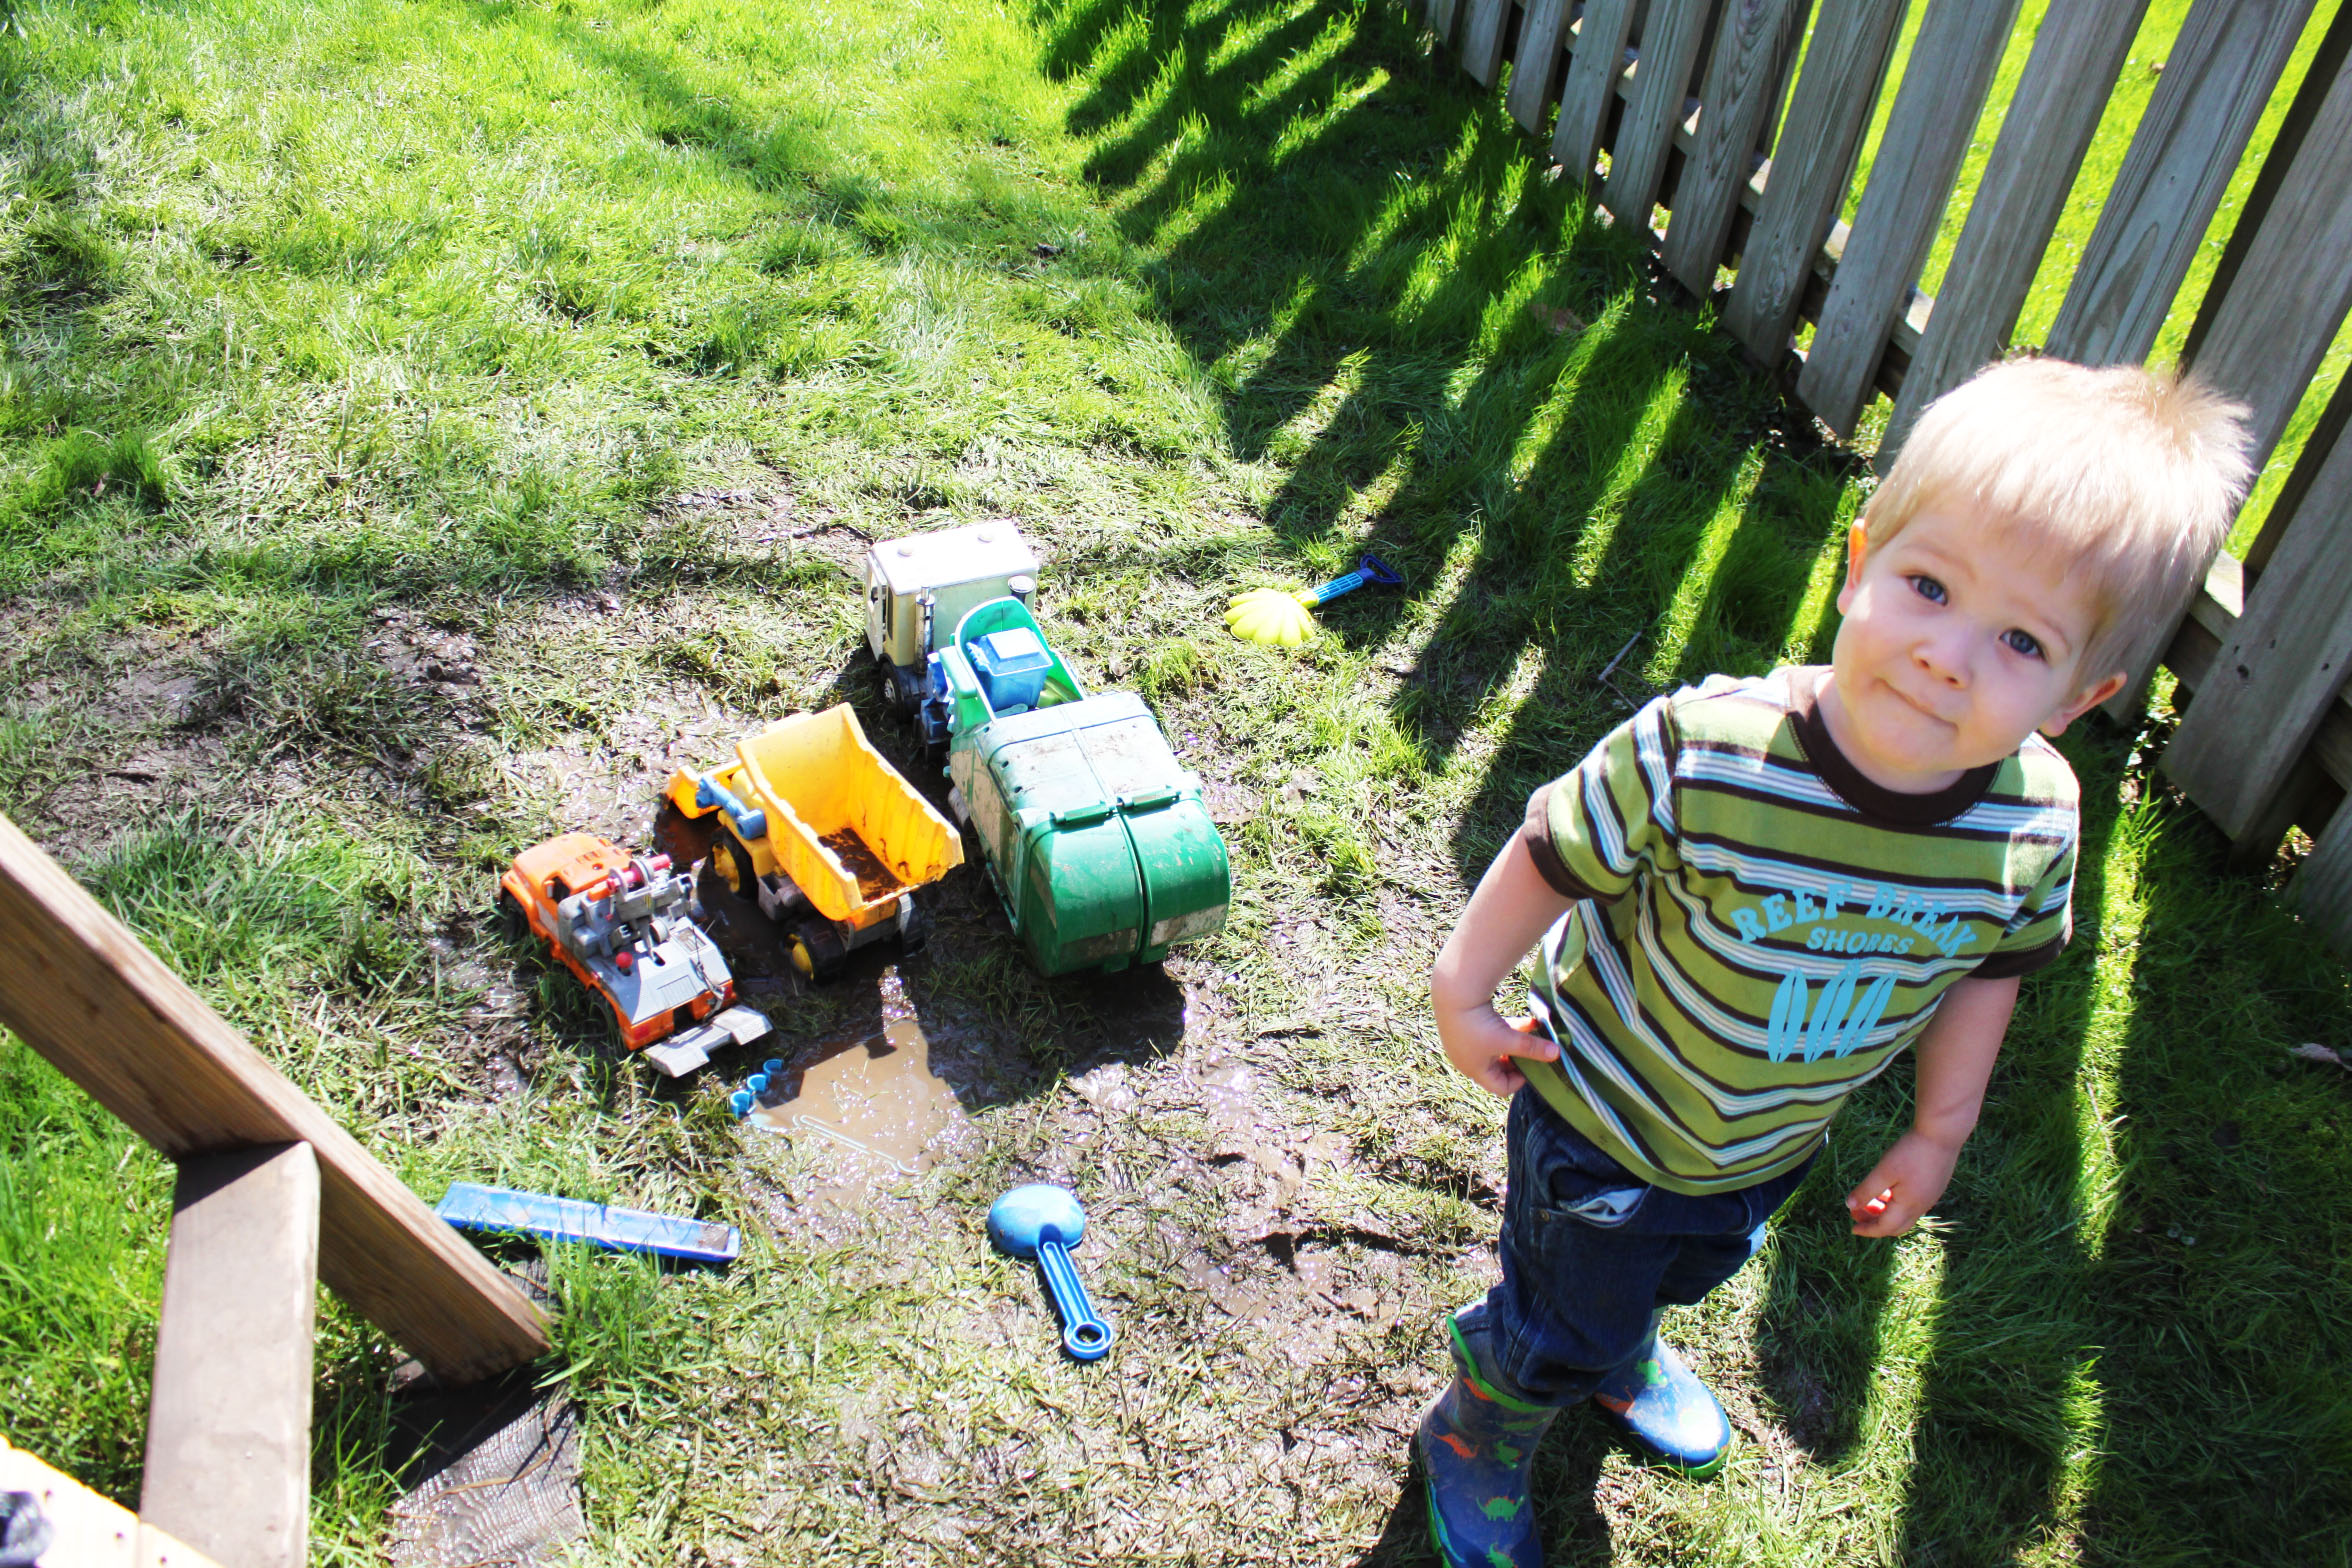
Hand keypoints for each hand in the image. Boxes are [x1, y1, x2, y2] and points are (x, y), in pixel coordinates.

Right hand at [1435, 1005, 1558, 1098]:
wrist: (1453, 993)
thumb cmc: (1480, 1024)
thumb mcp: (1509, 1039)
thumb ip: (1533, 1048)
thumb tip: (1557, 1054)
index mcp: (1475, 1070)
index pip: (1501, 1088)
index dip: (1519, 1080)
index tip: (1531, 1066)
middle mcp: (1468, 1060)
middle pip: (1498, 1069)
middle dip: (1518, 1060)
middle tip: (1533, 1051)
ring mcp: (1465, 1043)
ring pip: (1497, 1049)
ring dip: (1516, 1042)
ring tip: (1531, 1031)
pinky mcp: (1465, 1026)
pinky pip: (1491, 1034)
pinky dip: (1507, 1030)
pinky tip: (1524, 1020)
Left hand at [1845, 1128, 1963, 1237]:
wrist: (1942, 1134)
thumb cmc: (1911, 1152)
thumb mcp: (1884, 1171)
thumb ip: (1866, 1191)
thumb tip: (1850, 1206)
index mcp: (1909, 1206)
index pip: (1885, 1228)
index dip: (1868, 1230)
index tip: (1852, 1229)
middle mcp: (1922, 1206)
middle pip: (1896, 1226)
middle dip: (1875, 1223)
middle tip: (1857, 1214)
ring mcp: (1930, 1197)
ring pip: (1904, 1214)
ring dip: (1885, 1212)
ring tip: (1869, 1201)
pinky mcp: (1933, 1187)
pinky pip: (1912, 1204)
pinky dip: (1896, 1203)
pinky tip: (1887, 1190)